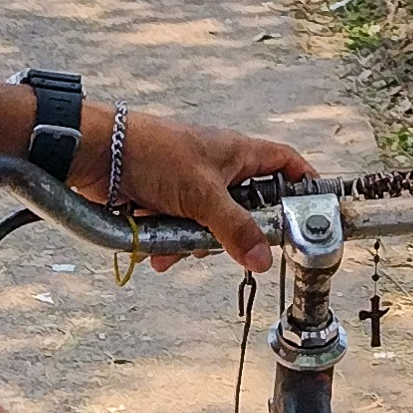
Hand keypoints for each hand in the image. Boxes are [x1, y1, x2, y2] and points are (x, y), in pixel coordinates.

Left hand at [86, 105, 313, 273]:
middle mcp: (218, 169)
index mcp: (238, 153)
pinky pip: (180, 231)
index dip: (303, 185)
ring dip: (193, 242)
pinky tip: (154, 250)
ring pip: (210, 225)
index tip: (316, 212)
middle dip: (235, 233)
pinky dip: (169, 242)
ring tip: (175, 245)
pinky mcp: (165, 202)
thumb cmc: (152, 153)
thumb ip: (235, 229)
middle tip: (229, 246)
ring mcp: (191, 186)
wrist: (96, 155)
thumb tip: (262, 259)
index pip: (286, 164)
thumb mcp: (202, 195)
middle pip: (248, 208)